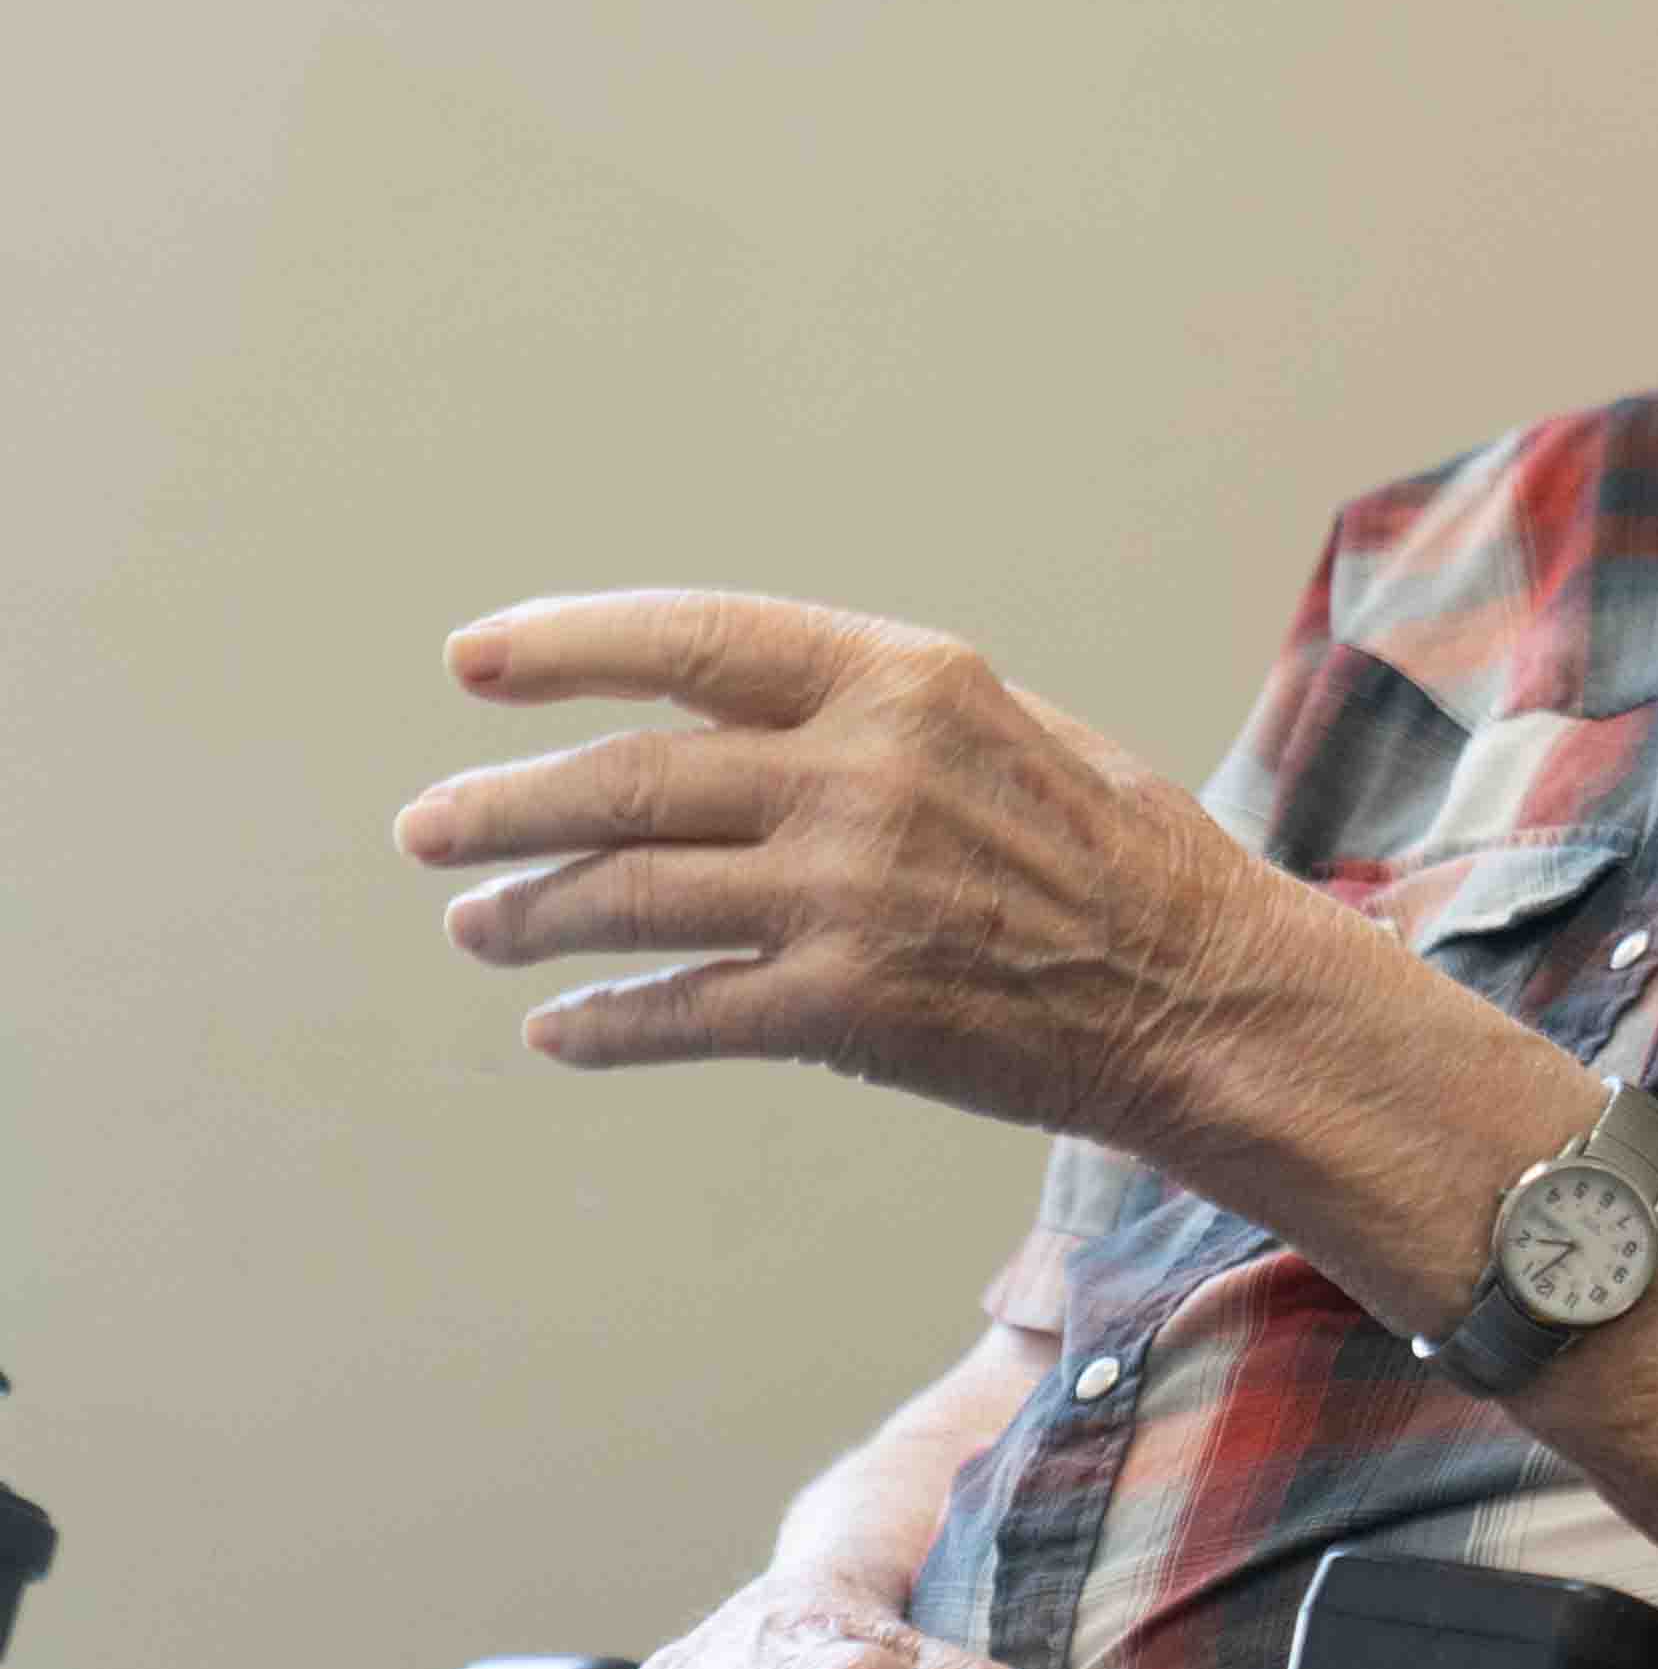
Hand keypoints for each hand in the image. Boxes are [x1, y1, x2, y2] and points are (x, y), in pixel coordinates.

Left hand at [394, 591, 1349, 1158]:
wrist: (1214, 998)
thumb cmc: (1122, 861)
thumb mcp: (1010, 732)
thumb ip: (870, 714)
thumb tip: (719, 716)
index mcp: (907, 684)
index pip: (694, 642)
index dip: (565, 648)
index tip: (474, 666)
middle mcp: (866, 776)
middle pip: (626, 781)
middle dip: (502, 808)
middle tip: (432, 831)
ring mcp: (851, 895)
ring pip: (629, 896)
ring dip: (531, 914)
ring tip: (481, 925)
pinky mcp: (849, 1009)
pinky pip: (685, 1013)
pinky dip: (608, 1023)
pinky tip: (563, 1026)